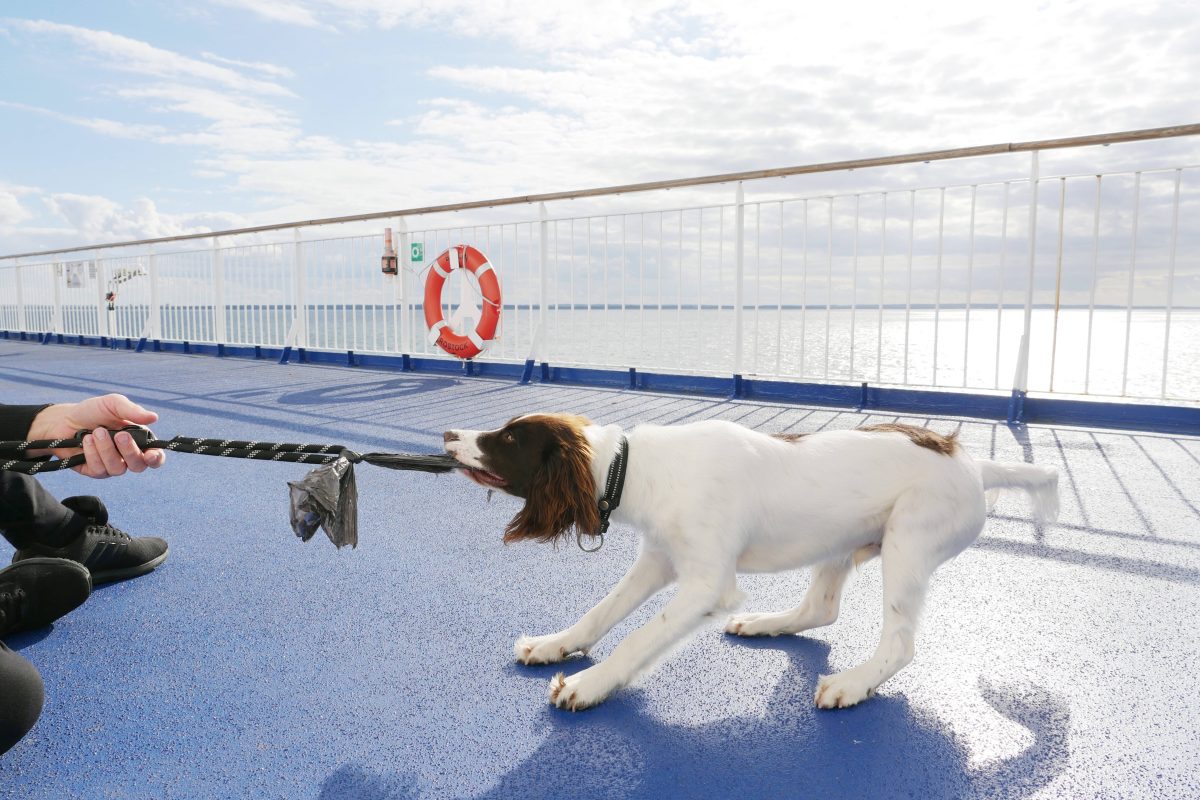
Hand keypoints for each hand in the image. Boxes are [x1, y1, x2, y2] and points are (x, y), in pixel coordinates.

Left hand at [27, 393, 166, 477]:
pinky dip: (92, 454)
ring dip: (106, 450)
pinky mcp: (94, 471)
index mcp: (138, 441)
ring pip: (118, 469)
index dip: (156, 459)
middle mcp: (127, 456)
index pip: (155, 457)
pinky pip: (99, 470)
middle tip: (120, 435)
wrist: (63, 420)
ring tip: (95, 432)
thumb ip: (133, 410)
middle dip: (129, 451)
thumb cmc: (92, 411)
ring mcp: (111, 465)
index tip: (150, 454)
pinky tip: (86, 441)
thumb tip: (154, 417)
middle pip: (138, 466)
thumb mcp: (112, 404)